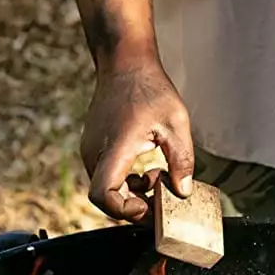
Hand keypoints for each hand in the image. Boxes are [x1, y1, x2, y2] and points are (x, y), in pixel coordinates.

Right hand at [80, 55, 194, 222]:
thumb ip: (181, 160)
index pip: (102, 196)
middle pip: (105, 197)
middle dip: (135, 204)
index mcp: (114, 148)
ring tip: (157, 176)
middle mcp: (95, 152)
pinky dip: (125, 180)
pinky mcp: (93, 146)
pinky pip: (106, 174)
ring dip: (131, 191)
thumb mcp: (175, 123)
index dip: (124, 210)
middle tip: (161, 198)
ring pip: (106, 186)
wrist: (125, 64)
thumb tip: (183, 191)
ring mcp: (91, 149)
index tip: (147, 205)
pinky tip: (145, 167)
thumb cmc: (149, 89)